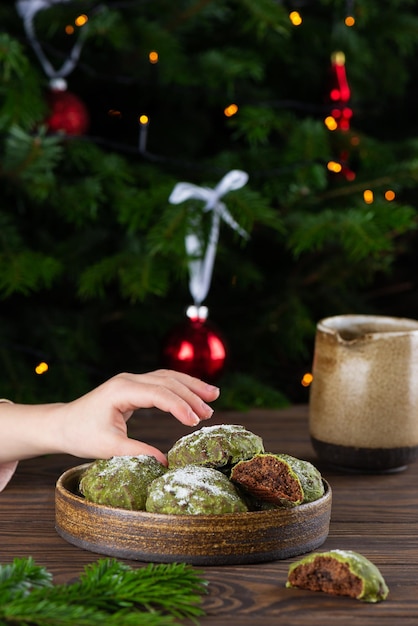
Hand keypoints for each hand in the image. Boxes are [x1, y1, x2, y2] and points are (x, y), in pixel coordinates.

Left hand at [55, 370, 219, 463]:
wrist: (61, 424)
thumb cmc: (81, 435)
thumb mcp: (108, 448)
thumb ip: (138, 453)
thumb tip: (166, 464)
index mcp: (122, 390)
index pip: (159, 393)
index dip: (179, 406)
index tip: (195, 422)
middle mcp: (128, 380)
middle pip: (168, 381)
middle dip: (191, 394)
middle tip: (210, 411)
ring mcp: (131, 381)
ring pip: (167, 377)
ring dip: (190, 386)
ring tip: (213, 396)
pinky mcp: (133, 387)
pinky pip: (161, 382)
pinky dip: (180, 388)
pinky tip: (194, 394)